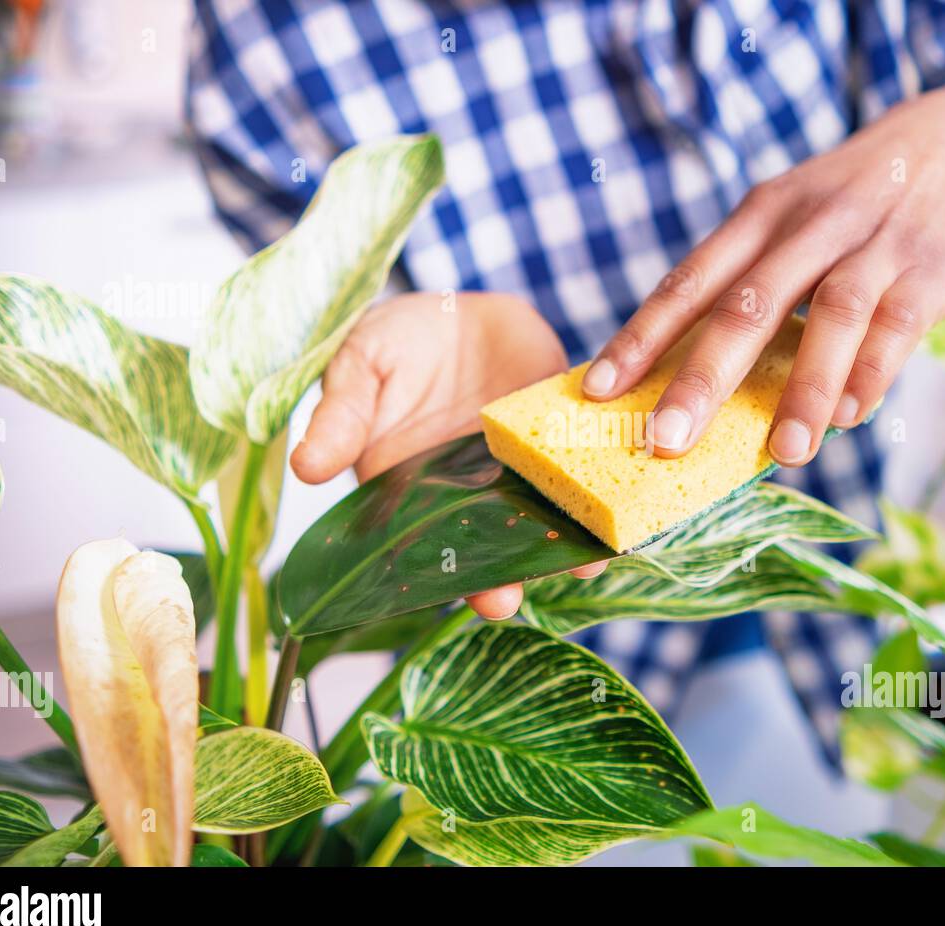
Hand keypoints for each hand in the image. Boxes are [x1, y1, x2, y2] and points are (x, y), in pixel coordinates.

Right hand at [291, 291, 607, 618]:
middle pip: (508, 541)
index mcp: (422, 492)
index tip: (494, 599)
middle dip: (533, 567)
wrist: (451, 307)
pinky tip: (639, 487)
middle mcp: (480, 491)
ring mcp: (528, 463)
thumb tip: (305, 465)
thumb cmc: (393, 346)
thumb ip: (342, 417)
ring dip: (581, 530)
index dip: (468, 580)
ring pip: (556, 507)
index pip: (444, 550)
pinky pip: (592, 452)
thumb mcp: (359, 371)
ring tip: (603, 551)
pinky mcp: (566, 428)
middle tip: (567, 578)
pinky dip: (613, 468)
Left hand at [581, 84, 944, 465]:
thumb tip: (687, 376)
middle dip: (701, 378)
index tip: (597, 392)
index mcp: (759, 215)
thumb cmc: (850, 200)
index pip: (689, 281)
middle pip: (747, 304)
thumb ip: (748, 284)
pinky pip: (898, 325)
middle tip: (664, 441)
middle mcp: (808, 225)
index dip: (640, 337)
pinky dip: (873, 371)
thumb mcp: (789, 217)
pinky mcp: (930, 267)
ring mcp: (873, 244)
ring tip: (782, 454)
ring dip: (804, 390)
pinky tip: (850, 418)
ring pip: (831, 316)